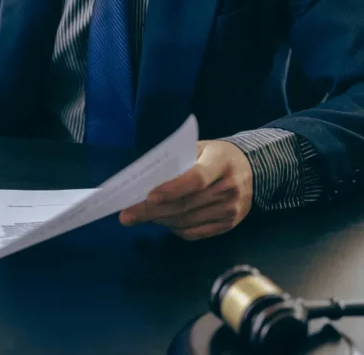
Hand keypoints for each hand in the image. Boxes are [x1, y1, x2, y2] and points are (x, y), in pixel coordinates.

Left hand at [119, 140, 253, 240]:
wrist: (253, 169)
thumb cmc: (216, 156)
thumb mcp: (201, 148)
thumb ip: (177, 161)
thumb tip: (145, 178)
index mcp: (221, 163)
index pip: (196, 179)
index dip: (172, 189)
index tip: (149, 196)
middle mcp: (229, 189)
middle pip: (185, 204)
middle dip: (151, 211)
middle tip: (126, 215)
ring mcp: (230, 210)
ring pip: (186, 221)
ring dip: (159, 220)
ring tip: (138, 216)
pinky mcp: (228, 225)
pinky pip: (194, 232)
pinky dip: (174, 228)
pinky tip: (161, 221)